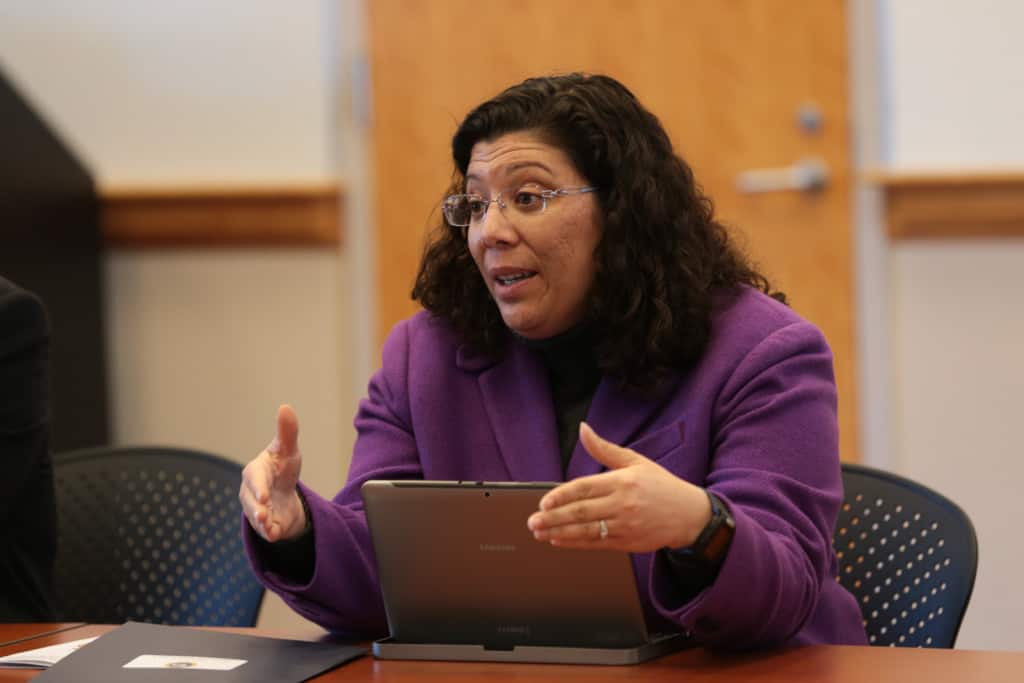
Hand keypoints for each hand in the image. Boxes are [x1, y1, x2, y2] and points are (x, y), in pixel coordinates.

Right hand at [239, 404, 306, 541]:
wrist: (286, 491)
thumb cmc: (283, 467)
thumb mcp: (288, 450)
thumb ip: (287, 431)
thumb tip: (285, 407)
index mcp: (254, 472)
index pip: (254, 479)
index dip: (258, 488)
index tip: (264, 496)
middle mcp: (250, 492)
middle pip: (251, 502)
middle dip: (257, 509)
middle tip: (264, 515)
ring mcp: (256, 510)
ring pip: (256, 519)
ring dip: (263, 524)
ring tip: (270, 527)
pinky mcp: (265, 525)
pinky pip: (265, 531)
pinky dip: (270, 533)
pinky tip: (276, 535)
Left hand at [527, 422, 710, 551]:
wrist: (689, 515)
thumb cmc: (660, 485)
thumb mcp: (635, 461)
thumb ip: (604, 449)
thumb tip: (583, 429)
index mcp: (623, 481)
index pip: (584, 488)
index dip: (561, 496)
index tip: (543, 502)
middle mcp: (622, 504)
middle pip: (581, 512)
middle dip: (552, 517)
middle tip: (532, 521)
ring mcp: (625, 525)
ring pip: (586, 530)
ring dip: (559, 532)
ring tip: (539, 532)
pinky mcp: (627, 543)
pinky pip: (596, 544)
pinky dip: (575, 543)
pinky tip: (558, 540)